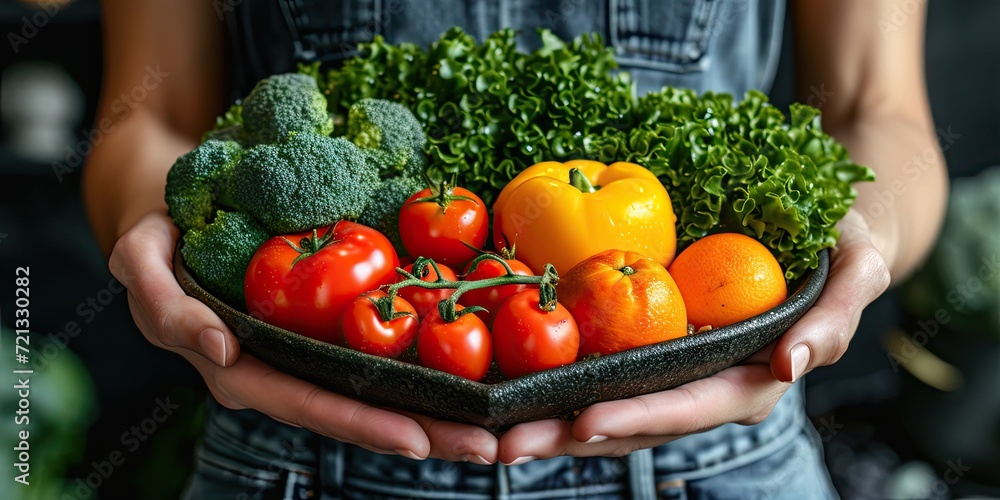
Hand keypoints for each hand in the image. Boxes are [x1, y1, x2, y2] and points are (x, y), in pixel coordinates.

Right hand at [109, 213, 497, 463]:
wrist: (176, 215)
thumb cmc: (157, 240)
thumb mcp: (140, 263)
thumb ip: (167, 308)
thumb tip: (220, 348)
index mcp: (239, 369)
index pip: (308, 404)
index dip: (361, 425)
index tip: (418, 439)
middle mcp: (279, 371)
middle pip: (354, 413)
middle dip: (419, 433)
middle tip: (484, 446)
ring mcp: (305, 354)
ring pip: (371, 394)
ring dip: (431, 414)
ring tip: (491, 430)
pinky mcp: (323, 329)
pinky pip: (371, 357)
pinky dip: (416, 372)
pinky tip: (464, 382)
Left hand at [497, 210, 890, 462]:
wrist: (825, 226)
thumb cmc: (846, 245)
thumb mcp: (858, 271)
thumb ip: (832, 322)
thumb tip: (788, 366)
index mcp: (752, 381)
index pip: (688, 408)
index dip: (637, 419)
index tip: (583, 424)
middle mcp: (708, 385)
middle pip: (634, 422)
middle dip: (571, 437)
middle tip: (506, 444)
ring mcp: (678, 369)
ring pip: (610, 408)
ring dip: (552, 423)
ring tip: (494, 433)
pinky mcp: (654, 345)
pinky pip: (604, 371)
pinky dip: (559, 385)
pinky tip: (513, 390)